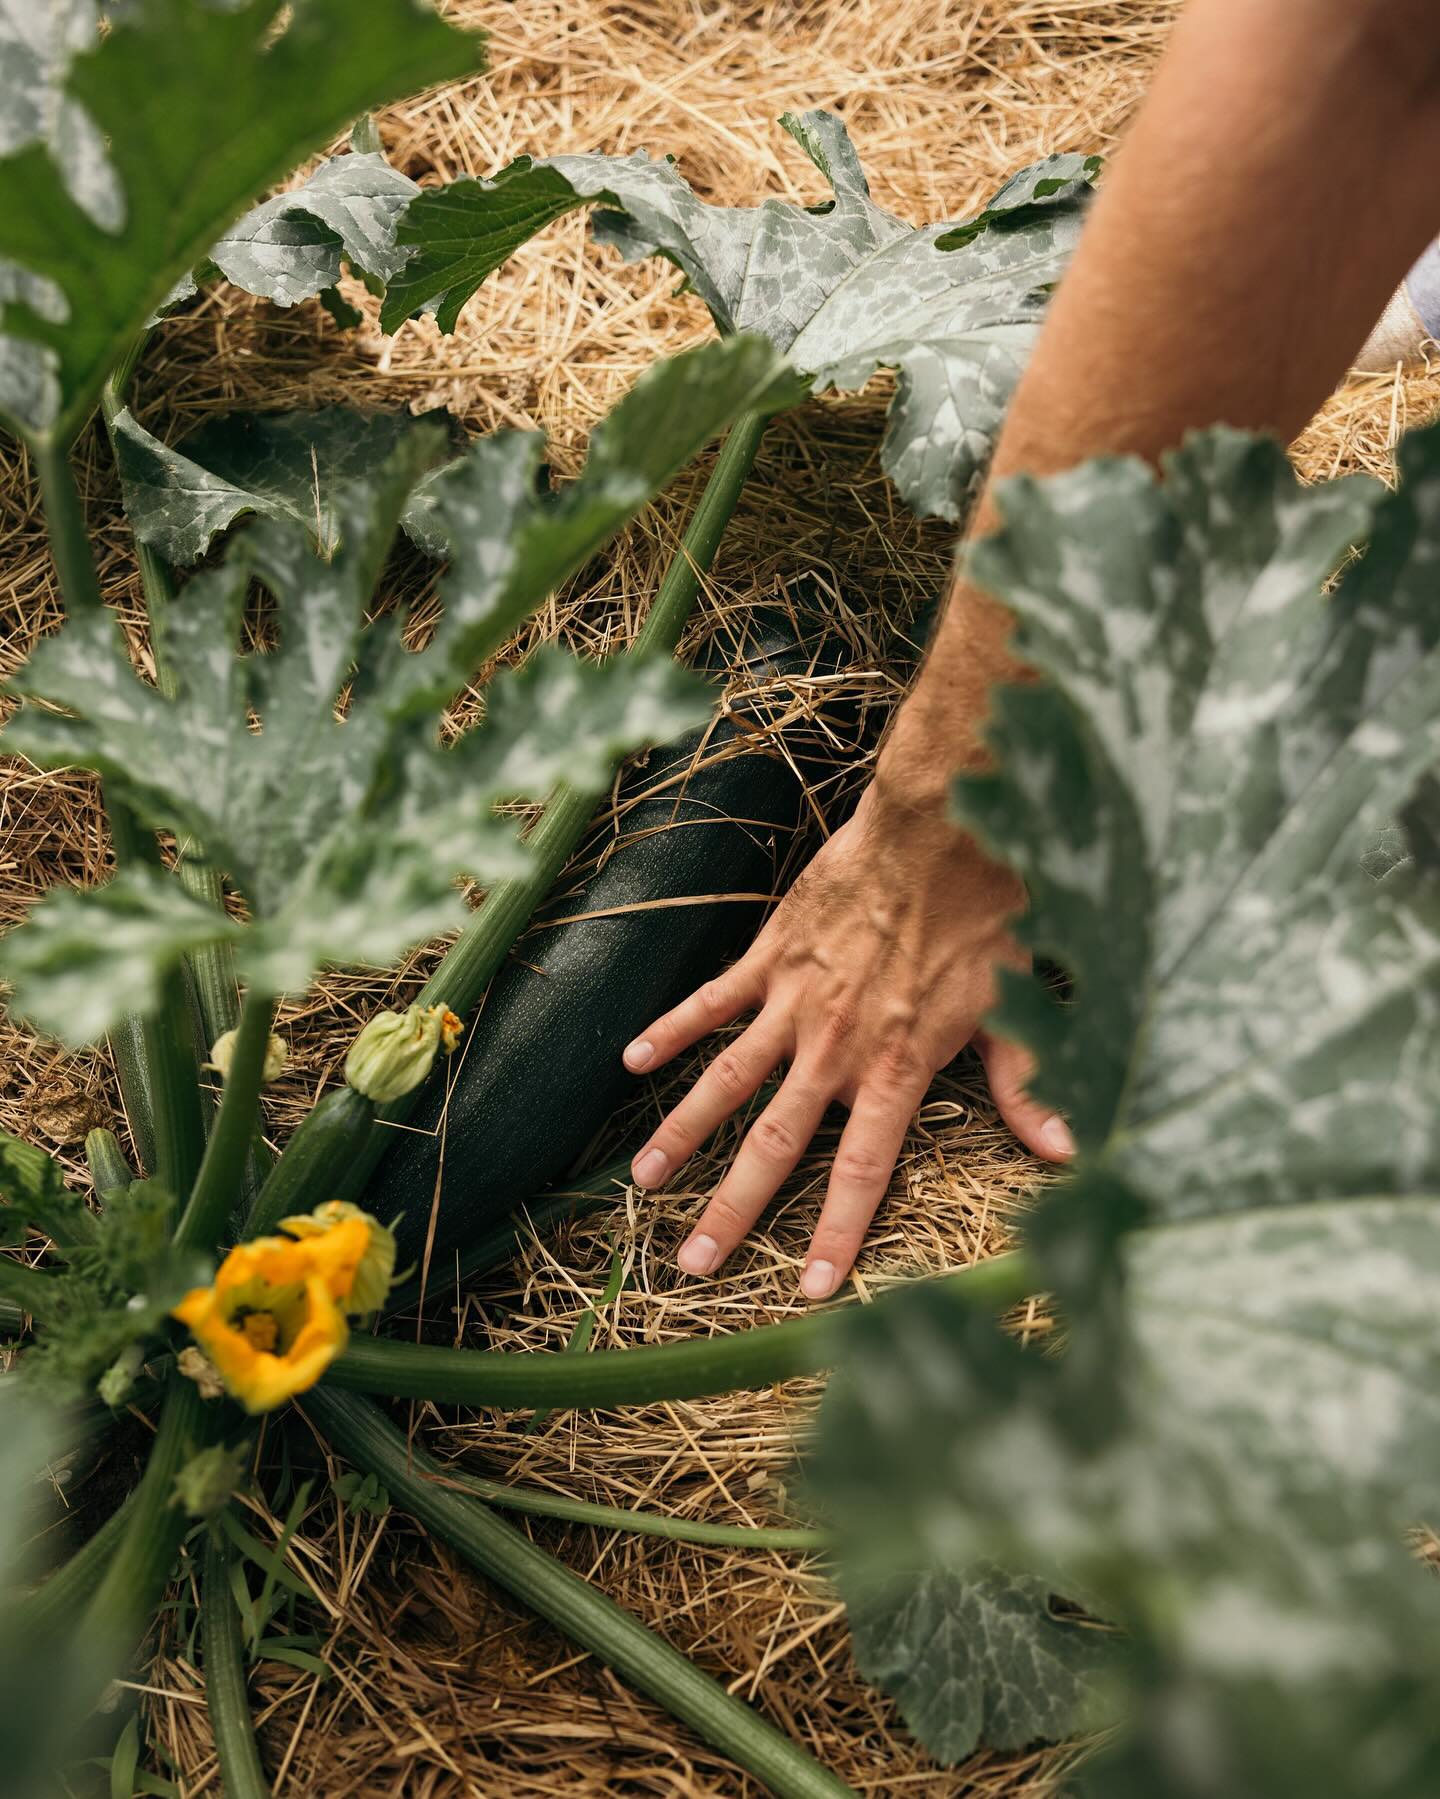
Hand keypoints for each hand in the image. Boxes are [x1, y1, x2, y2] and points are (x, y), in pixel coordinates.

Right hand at [621, 777, 1073, 1300]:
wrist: (940, 829)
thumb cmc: (986, 917)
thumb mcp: (1017, 1007)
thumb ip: (1026, 1085)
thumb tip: (1067, 1150)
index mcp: (897, 1068)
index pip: (862, 1170)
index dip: (836, 1232)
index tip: (807, 1288)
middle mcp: (835, 1047)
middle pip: (775, 1144)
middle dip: (732, 1210)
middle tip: (689, 1262)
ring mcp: (794, 1001)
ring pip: (728, 1080)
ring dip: (685, 1133)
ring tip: (644, 1180)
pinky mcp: (770, 957)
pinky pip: (712, 1002)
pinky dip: (673, 1032)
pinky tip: (633, 1063)